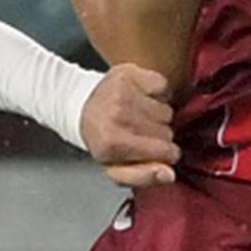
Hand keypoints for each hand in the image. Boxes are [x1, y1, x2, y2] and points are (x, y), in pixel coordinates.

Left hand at [82, 64, 179, 186]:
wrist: (80, 107)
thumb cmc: (102, 139)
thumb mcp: (115, 168)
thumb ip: (143, 176)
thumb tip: (169, 174)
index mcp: (114, 143)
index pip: (167, 152)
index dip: (165, 154)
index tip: (154, 150)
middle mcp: (118, 115)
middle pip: (167, 131)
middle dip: (159, 135)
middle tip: (140, 132)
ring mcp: (123, 92)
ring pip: (167, 110)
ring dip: (158, 115)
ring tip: (139, 116)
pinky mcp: (129, 73)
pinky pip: (163, 86)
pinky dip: (158, 92)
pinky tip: (143, 98)